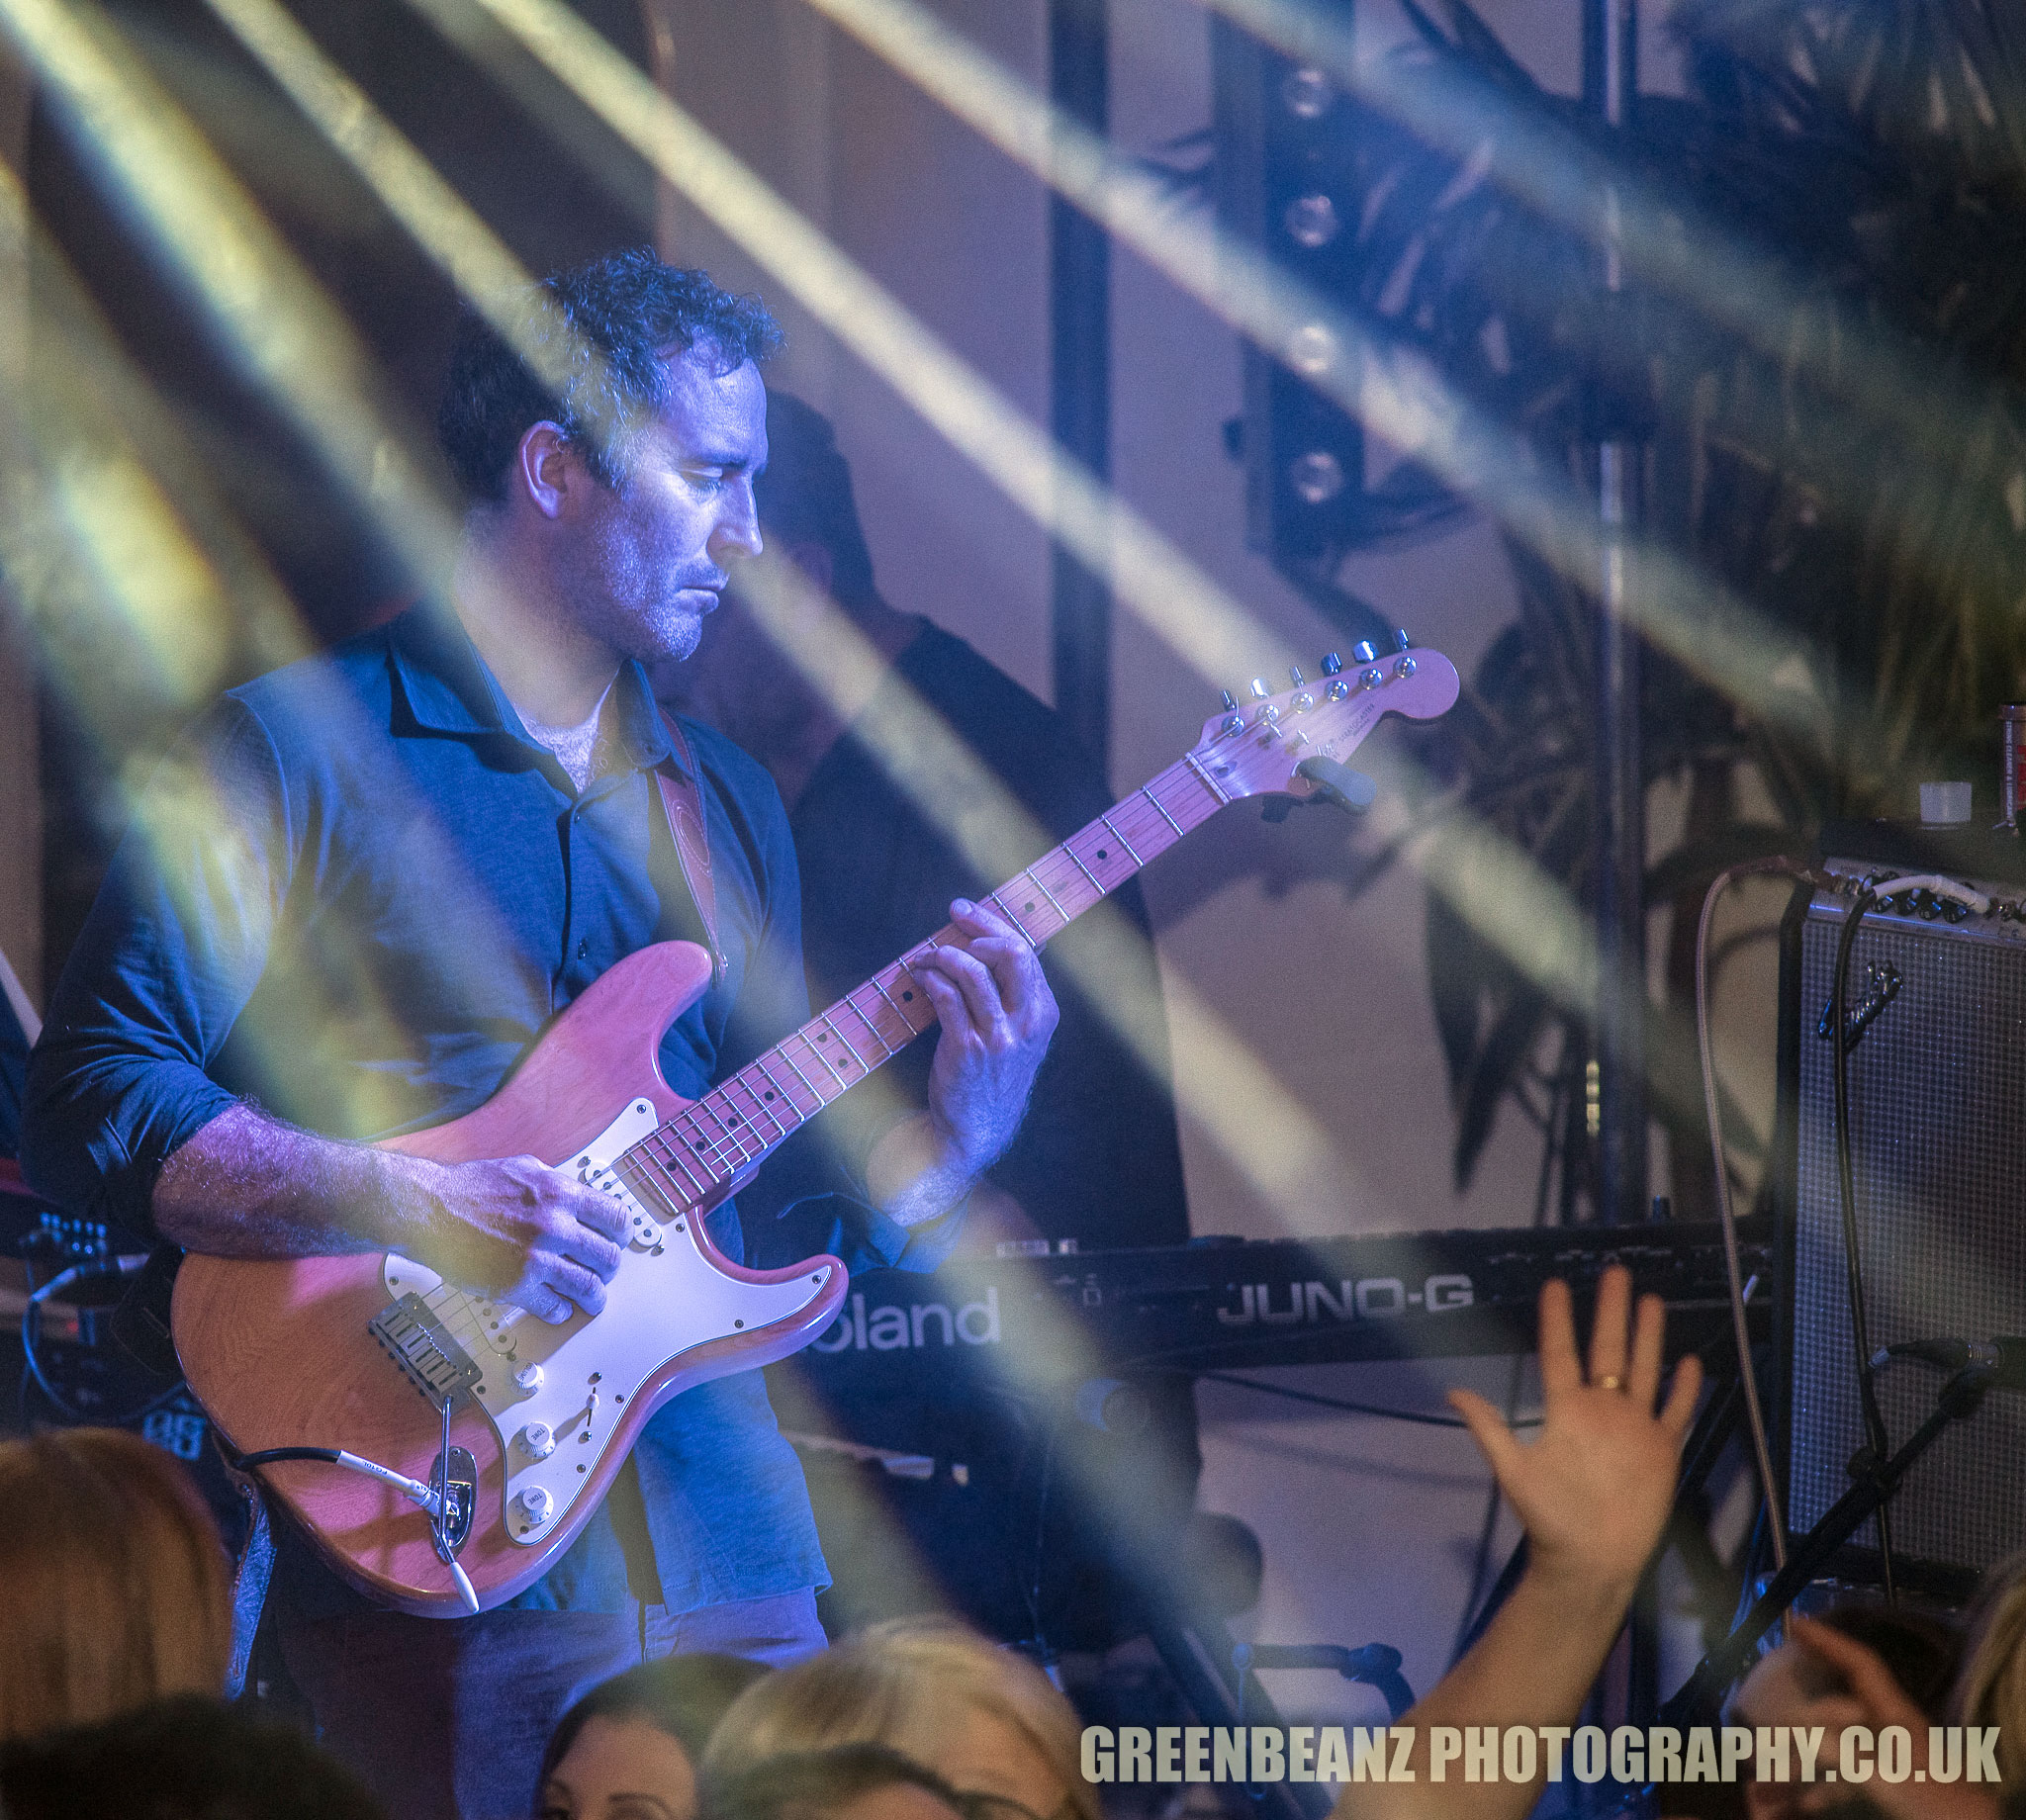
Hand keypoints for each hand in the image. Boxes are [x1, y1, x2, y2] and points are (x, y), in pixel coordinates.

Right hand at [406, 1153, 630, 1324]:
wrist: (429, 1210)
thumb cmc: (470, 1187)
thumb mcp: (524, 1169)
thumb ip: (556, 1184)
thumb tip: (581, 1198)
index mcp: (560, 1193)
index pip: (616, 1218)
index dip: (622, 1234)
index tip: (618, 1242)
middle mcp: (554, 1225)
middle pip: (608, 1257)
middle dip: (610, 1268)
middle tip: (604, 1273)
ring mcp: (537, 1258)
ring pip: (588, 1287)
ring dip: (594, 1297)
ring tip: (592, 1300)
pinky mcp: (517, 1286)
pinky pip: (554, 1307)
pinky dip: (560, 1311)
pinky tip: (557, 1306)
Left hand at [907, 898, 1059, 1176]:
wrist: (977, 1129)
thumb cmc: (994, 1076)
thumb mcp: (1021, 1037)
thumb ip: (1016, 996)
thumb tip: (995, 943)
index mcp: (1043, 1013)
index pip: (1025, 952)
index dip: (993, 926)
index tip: (966, 911)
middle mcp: (1026, 1023)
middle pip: (1011, 954)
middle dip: (978, 928)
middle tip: (952, 920)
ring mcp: (997, 1037)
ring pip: (972, 972)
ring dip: (943, 954)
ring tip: (926, 957)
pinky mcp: (966, 1048)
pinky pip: (947, 998)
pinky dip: (930, 979)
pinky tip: (921, 978)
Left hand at [1449, 1265, 1701, 1594]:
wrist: (1590, 1561)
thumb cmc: (1549, 1518)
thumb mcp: (1513, 1471)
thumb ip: (1490, 1429)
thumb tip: (1452, 1391)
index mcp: (1566, 1410)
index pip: (1561, 1353)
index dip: (1558, 1320)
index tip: (1555, 1284)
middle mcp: (1601, 1410)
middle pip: (1609, 1350)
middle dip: (1611, 1311)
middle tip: (1615, 1272)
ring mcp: (1634, 1428)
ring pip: (1644, 1370)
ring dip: (1648, 1337)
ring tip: (1651, 1299)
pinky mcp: (1662, 1449)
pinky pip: (1676, 1412)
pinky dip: (1683, 1388)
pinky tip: (1688, 1360)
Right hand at [1780, 1617, 1999, 1819]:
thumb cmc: (1937, 1801)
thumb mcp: (1889, 1775)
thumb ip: (1844, 1750)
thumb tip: (1798, 1727)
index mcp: (1894, 1715)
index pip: (1860, 1665)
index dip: (1829, 1641)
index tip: (1795, 1623)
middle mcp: (1889, 1731)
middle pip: (1837, 1710)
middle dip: (1798, 1716)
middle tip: (1764, 1720)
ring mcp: (1889, 1759)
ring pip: (1835, 1749)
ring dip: (1802, 1761)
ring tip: (1770, 1778)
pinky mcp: (1889, 1789)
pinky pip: (1843, 1781)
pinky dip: (1819, 1789)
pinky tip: (1799, 1802)